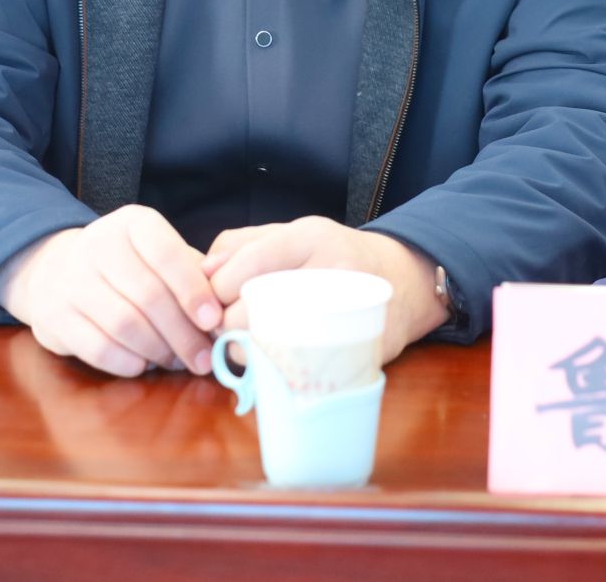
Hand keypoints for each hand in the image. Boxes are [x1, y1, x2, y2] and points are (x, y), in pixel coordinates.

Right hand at [0, 205, 222, 378]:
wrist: (57, 270)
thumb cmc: (129, 266)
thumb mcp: (160, 253)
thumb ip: (196, 271)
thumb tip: (229, 292)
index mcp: (133, 223)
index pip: (167, 254)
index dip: (193, 290)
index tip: (214, 320)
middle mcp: (98, 244)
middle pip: (148, 295)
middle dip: (182, 334)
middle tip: (204, 359)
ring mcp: (72, 280)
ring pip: (124, 324)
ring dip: (158, 351)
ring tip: (176, 362)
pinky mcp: (55, 316)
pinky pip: (99, 348)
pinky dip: (128, 363)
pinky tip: (143, 364)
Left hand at [202, 217, 447, 363]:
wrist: (405, 282)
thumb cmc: (336, 257)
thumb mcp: (293, 234)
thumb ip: (242, 244)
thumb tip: (200, 270)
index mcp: (311, 237)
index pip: (247, 263)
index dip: (217, 288)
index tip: (211, 300)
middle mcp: (332, 270)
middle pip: (254, 306)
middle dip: (226, 322)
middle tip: (223, 327)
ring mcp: (346, 313)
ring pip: (271, 343)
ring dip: (245, 350)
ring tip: (245, 342)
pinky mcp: (355, 351)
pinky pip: (297, 369)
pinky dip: (272, 370)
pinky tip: (269, 360)